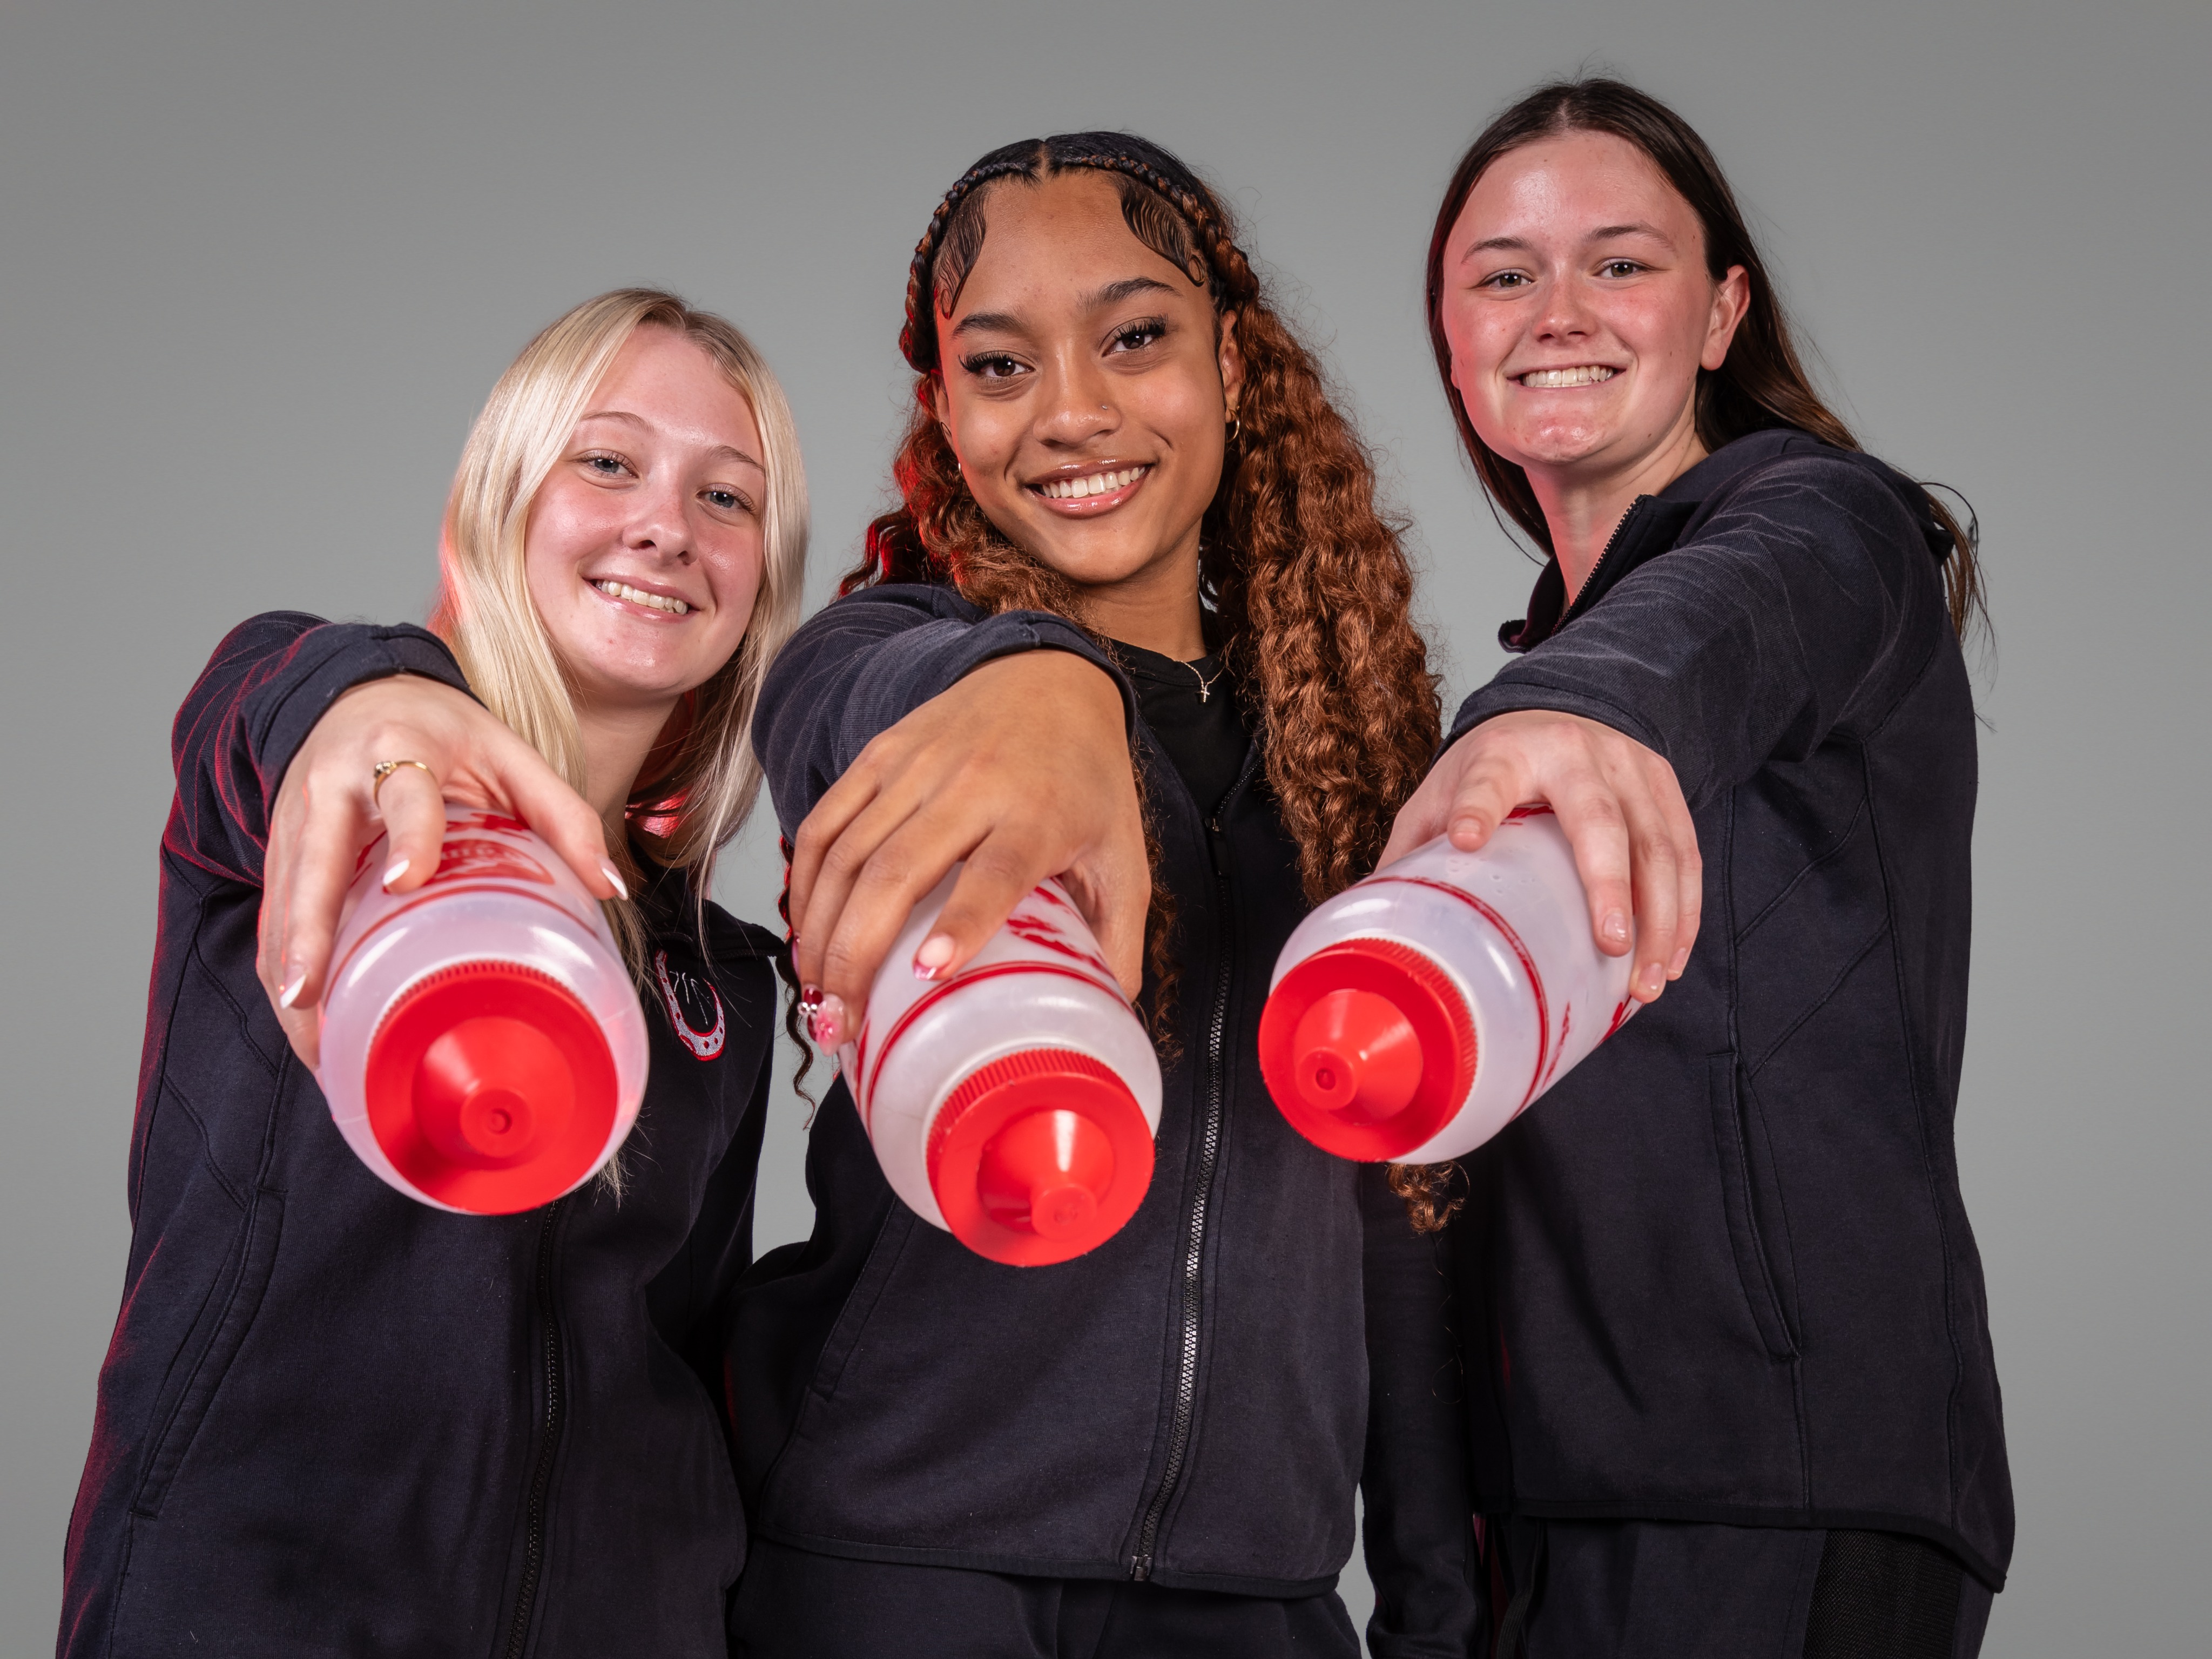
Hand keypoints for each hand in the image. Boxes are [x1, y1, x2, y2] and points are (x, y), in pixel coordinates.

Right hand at [257, 674, 618, 1068]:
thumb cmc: (442, 731)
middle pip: (314, 861)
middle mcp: (334, 784)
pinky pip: (274, 913)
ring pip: (284, 900)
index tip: (407, 878)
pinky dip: (281, 969)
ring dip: (288, 971)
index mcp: (398, 749)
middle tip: (307, 992)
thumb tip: (610, 886)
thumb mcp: (509, 753)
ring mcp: (296, 819)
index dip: (408, 835)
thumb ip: (562, 813)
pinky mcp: (278, 848)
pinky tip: (304, 1026)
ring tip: (313, 1043)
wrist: (357, 692)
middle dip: (309, 930)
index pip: (403, 793)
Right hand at [789, 652, 1147, 1046]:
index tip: (930, 971)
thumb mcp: (1123, 854)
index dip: (961, 922)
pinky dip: (805, 882)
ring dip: (821, 932)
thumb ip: (1118, 936)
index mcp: (1038, 815)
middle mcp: (972, 785)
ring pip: (847, 853)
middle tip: (841, 1023)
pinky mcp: (878, 754)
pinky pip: (824, 823)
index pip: (994, 872)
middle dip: (856, 954)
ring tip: (817, 997)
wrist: (1051, 678)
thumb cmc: (1087, 779)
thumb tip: (1107, 1012)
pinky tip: (805, 934)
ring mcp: (916, 767)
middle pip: (896, 871)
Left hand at [1381, 709, 1701, 1003]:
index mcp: (1504, 755)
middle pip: (1598, 819)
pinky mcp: (1663, 784)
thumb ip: (1413, 849)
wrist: (1557, 708)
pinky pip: (1684, 851)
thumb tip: (1377, 927)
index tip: (1465, 839)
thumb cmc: (1492, 765)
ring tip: (1646, 980)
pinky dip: (1683, 910)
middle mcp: (1573, 753)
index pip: (1487, 782)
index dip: (1475, 808)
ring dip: (1660, 917)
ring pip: (1657, 843)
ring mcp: (1627, 766)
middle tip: (1612, 946)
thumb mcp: (1441, 791)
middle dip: (1610, 886)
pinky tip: (1671, 956)